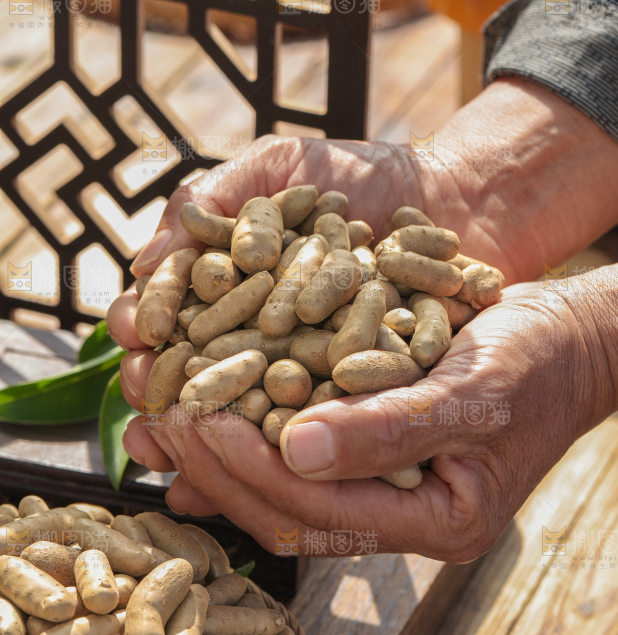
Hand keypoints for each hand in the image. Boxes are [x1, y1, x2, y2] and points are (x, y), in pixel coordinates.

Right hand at [109, 130, 517, 479]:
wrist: (458, 195)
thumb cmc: (362, 172)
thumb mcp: (282, 165)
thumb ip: (218, 198)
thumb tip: (143, 258)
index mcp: (229, 279)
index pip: (173, 305)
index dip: (152, 318)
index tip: (143, 332)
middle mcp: (258, 329)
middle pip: (198, 365)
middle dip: (169, 389)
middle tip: (149, 403)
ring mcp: (303, 365)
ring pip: (247, 406)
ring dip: (212, 435)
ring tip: (185, 455)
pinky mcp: (350, 395)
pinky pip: (312, 425)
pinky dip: (285, 448)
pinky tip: (260, 470)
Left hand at [115, 277, 617, 560]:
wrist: (573, 338)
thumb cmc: (538, 360)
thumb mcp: (473, 390)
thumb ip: (389, 427)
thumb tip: (294, 450)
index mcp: (437, 522)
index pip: (321, 510)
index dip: (251, 468)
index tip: (195, 418)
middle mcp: (406, 520)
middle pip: (290, 511)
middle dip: (219, 470)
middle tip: (161, 422)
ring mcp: (389, 492)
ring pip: (286, 491)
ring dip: (221, 460)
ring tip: (161, 425)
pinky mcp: (376, 457)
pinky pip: (300, 459)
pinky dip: (251, 436)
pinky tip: (206, 416)